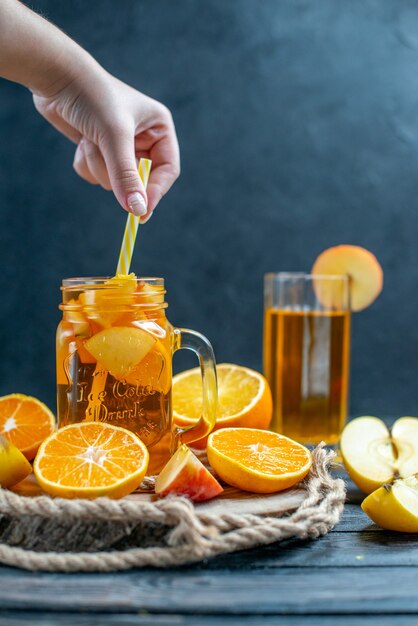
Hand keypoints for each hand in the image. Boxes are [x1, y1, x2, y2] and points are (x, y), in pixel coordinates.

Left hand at [33, 68, 179, 220]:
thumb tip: (138, 210)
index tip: (142, 214)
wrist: (56, 77)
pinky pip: (97, 175)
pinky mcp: (99, 149)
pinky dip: (87, 164)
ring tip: (89, 141)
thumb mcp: (114, 137)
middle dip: (117, 173)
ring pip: (115, 180)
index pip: (167, 170)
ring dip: (98, 166)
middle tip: (106, 164)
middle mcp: (143, 138)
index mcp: (159, 128)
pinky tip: (81, 142)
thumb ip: (126, 176)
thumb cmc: (92, 98)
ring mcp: (120, 146)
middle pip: (140, 179)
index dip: (156, 191)